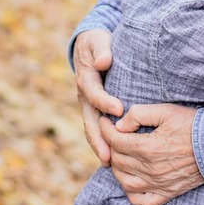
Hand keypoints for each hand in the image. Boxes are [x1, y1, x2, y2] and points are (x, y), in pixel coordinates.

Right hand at [74, 29, 123, 165]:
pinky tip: (112, 159)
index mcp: (86, 78)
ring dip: (99, 146)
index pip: (94, 93)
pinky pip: (97, 129)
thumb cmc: (97, 42)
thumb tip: (103, 62)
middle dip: (99, 138)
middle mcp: (84, 96)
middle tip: (110, 154)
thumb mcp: (98, 41)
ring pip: (92, 129)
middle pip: (90, 120)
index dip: (105, 101)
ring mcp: (88, 105)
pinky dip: (102, 143)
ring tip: (110, 163)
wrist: (89, 46)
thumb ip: (102, 51)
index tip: (119, 109)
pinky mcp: (95, 110)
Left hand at [100, 104, 203, 204]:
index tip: (105, 122)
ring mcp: (157, 184)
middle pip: (117, 160)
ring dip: (117, 168)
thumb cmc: (193, 125)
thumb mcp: (167, 110)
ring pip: (124, 181)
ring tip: (120, 156)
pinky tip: (132, 180)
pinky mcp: (167, 192)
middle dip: (110, 146)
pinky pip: (141, 200)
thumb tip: (120, 125)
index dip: (106, 129)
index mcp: (148, 147)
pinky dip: (131, 193)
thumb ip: (140, 114)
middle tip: (114, 136)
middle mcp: (150, 169)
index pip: (115, 140)